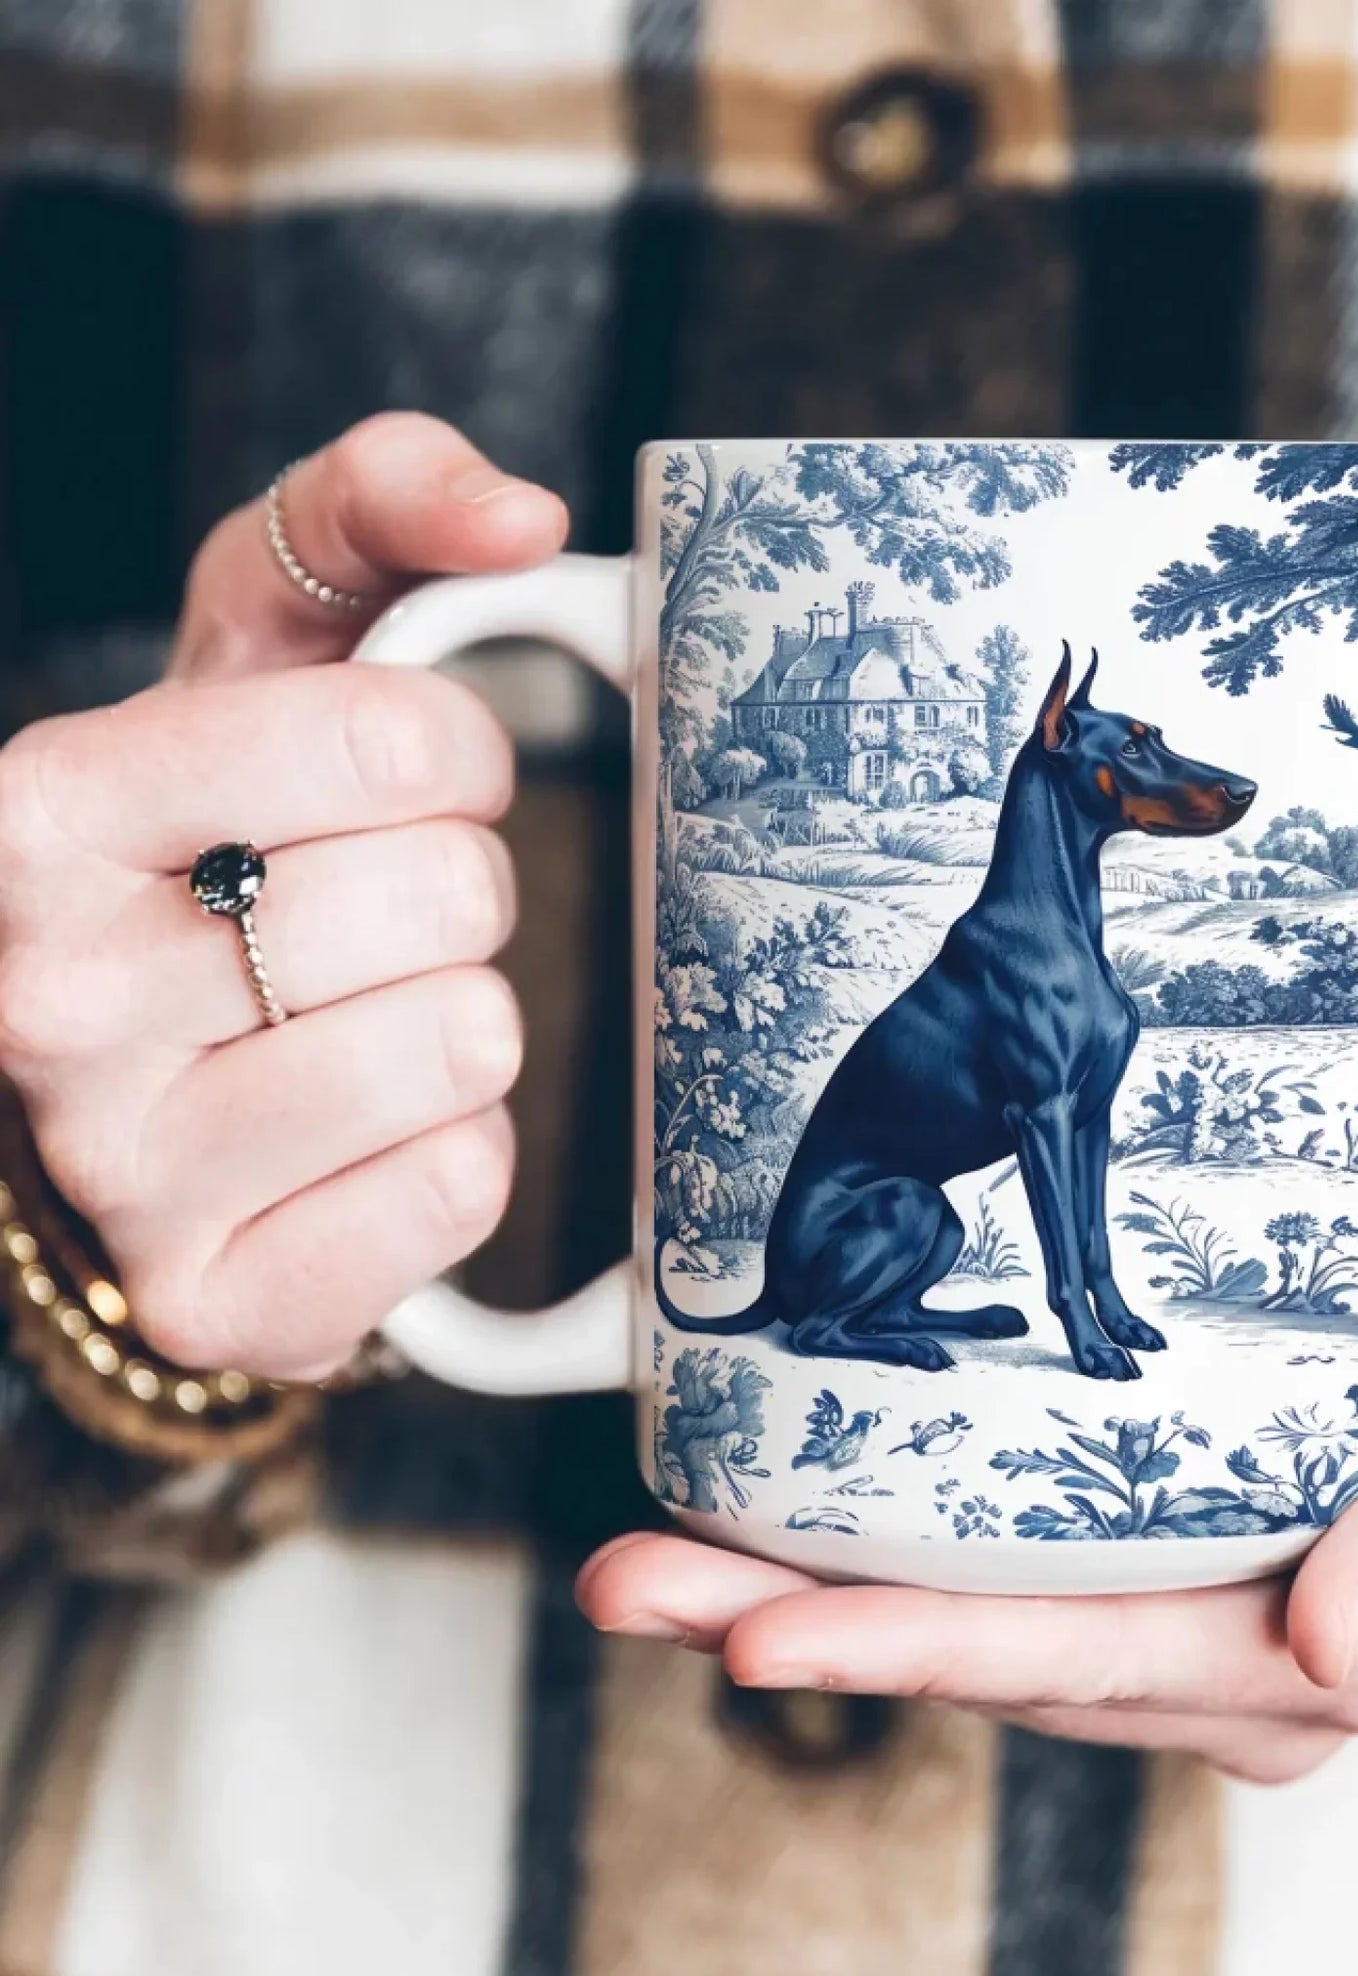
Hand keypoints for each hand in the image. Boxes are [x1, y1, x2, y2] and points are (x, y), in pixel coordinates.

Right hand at [0, 413, 567, 1378]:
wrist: (142, 1070)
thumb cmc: (220, 834)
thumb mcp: (258, 640)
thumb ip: (373, 508)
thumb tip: (524, 513)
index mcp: (45, 811)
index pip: (398, 741)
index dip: (456, 756)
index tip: (407, 784)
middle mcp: (48, 994)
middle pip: (450, 898)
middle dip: (459, 892)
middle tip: (374, 916)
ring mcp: (123, 1167)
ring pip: (468, 1043)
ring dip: (461, 1022)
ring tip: (362, 1020)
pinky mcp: (220, 1297)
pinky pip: (459, 1190)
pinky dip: (451, 1154)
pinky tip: (364, 1134)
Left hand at [577, 1205, 1357, 1781]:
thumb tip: (1327, 1645)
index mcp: (1325, 1655)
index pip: (1088, 1656)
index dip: (920, 1650)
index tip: (765, 1635)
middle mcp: (1241, 1658)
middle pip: (994, 1652)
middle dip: (804, 1628)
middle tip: (632, 1590)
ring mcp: (1205, 1610)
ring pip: (982, 1616)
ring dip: (814, 1592)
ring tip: (656, 1562)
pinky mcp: (1182, 1542)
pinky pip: (1017, 1562)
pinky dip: (895, 1548)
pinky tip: (792, 1515)